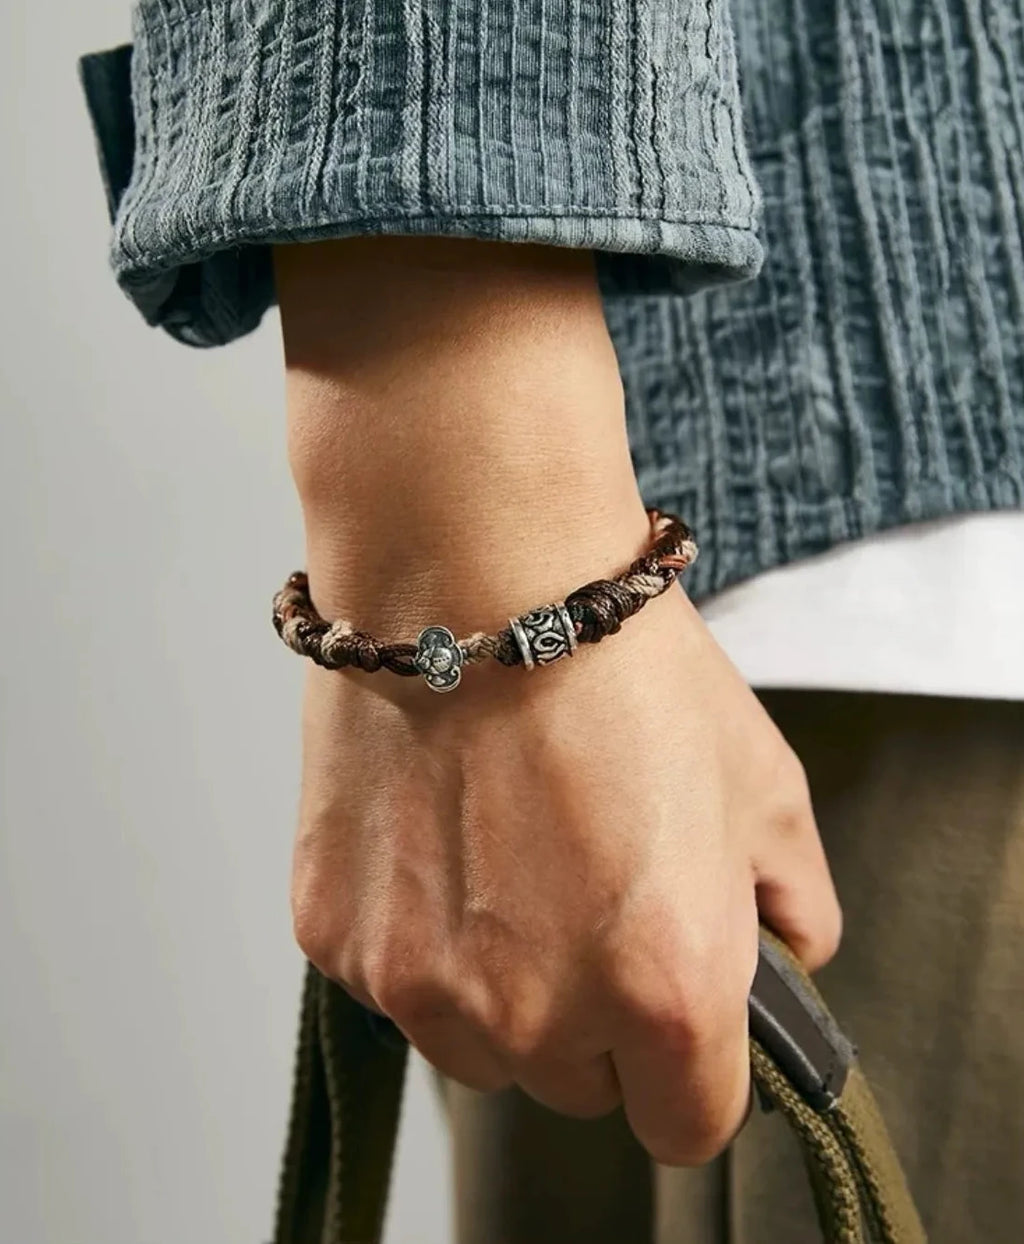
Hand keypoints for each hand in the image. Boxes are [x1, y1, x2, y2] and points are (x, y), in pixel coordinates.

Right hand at [275, 236, 841, 1165]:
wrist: (471, 573)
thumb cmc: (617, 662)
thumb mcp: (758, 777)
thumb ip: (793, 900)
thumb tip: (784, 950)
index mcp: (664, 988)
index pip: (683, 1126)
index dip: (687, 1073)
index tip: (675, 1023)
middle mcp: (537, 1013)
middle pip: (575, 1086)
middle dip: (592, 1019)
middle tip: (583, 897)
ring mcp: (422, 984)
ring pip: (477, 1044)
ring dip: (498, 985)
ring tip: (504, 858)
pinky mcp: (338, 938)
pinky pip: (395, 980)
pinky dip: (420, 932)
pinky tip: (438, 832)